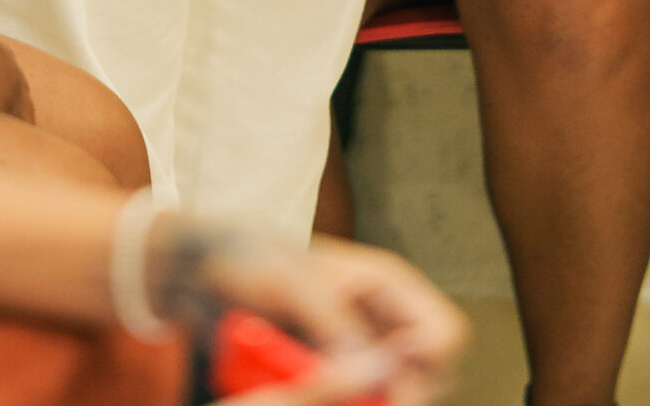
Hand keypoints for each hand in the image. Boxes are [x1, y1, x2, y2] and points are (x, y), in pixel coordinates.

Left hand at [152, 223, 466, 405]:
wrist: (205, 271)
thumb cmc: (251, 258)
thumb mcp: (294, 282)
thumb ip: (336, 323)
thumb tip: (375, 369)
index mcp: (388, 286)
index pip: (444, 335)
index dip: (428, 367)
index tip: (391, 389)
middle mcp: (384, 321)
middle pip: (429, 378)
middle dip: (398, 396)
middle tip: (353, 400)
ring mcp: (360, 351)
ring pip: (394, 394)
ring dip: (367, 401)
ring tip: (323, 392)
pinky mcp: (337, 373)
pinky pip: (360, 398)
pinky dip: (347, 402)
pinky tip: (316, 395)